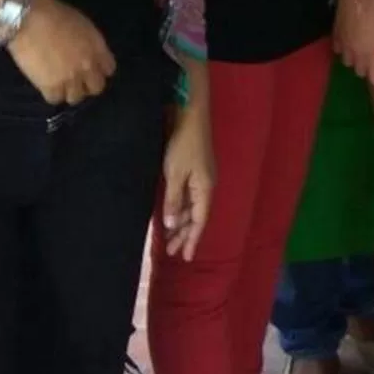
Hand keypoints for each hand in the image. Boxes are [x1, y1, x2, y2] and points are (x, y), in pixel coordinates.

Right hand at [4, 0, 115, 105]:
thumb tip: (87, 54)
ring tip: (57, 83)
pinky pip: (55, 99)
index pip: (109, 69)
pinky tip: (44, 84)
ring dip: (68, 91)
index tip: (89, 70)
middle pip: (96, 88)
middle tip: (74, 80)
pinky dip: (50, 94)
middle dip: (86, 85)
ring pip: (76, 97)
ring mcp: (70, 78)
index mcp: (97, 47)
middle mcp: (88, 65)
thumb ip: (89, 43)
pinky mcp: (51, 86)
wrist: (28, 18)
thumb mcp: (80, 24)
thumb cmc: (52, 13)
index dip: (98, 70)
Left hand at [159, 99, 214, 259]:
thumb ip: (173, 200)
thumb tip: (171, 224)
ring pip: (190, 206)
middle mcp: (205, 186)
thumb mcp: (174, 174)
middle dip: (184, 234)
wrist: (190, 116)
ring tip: (168, 237)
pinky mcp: (194, 169)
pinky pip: (187, 196)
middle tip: (172, 251)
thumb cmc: (183, 145)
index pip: (199, 221)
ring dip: (180, 221)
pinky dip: (179, 207)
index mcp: (204, 189)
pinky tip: (170, 213)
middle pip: (195, 216)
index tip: (186, 256)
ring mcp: (200, 177)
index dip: (192, 239)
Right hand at [335, 0, 373, 82]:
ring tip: (362, 50)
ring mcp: (344, 45)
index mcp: (372, 53)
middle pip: (359, 71)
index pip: (373, 78)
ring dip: (355, 59)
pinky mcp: (336, 35)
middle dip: (367, 68)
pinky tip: (351, 39)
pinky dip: (345, 48)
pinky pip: (339, 49)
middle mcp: (356, 53)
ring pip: (347, 61)